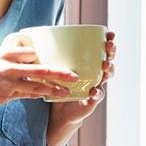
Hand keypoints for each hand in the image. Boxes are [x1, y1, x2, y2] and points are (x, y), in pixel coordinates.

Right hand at [0, 45, 79, 116]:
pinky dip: (37, 95)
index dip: (48, 57)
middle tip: (74, 75)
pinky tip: (47, 96)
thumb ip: (7, 58)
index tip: (61, 59)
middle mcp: (8, 65)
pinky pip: (26, 95)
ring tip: (66, 91)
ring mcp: (7, 81)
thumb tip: (24, 59)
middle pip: (41, 68)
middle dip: (60, 72)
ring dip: (53, 88)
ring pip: (36, 85)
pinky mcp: (4, 95)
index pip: (32, 53)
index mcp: (5, 52)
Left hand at [46, 31, 115, 145]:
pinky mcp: (92, 100)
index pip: (101, 50)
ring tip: (104, 65)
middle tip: (108, 46)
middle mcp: (95, 74)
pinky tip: (94, 90)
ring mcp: (96, 86)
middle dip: (111, 52)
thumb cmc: (58, 87)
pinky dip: (97, 93)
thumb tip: (35, 42)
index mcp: (88, 65)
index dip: (108, 42)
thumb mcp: (55, 71)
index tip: (110, 34)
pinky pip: (98, 95)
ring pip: (107, 76)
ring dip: (108, 70)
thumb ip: (51, 58)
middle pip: (108, 60)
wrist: (60, 112)